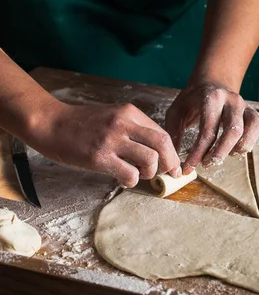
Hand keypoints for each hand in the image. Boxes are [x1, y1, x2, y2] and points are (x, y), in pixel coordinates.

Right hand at [27, 100, 180, 187]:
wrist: (49, 124)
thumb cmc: (82, 125)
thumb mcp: (113, 117)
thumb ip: (135, 130)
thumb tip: (158, 153)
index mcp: (129, 112)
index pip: (162, 134)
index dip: (172, 153)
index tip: (173, 166)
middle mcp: (123, 123)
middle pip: (163, 144)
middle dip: (170, 163)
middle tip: (165, 174)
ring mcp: (111, 140)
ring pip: (150, 159)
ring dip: (150, 172)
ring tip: (138, 174)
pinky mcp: (99, 157)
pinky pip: (130, 174)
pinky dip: (132, 181)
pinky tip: (123, 179)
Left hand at [165, 81, 258, 174]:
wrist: (211, 81)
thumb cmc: (192, 100)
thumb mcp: (176, 112)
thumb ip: (174, 134)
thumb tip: (175, 162)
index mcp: (212, 98)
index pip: (208, 131)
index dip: (198, 153)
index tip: (188, 167)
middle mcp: (233, 100)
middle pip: (234, 131)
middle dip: (220, 153)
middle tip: (207, 163)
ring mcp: (246, 105)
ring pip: (255, 126)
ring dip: (243, 146)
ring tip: (230, 154)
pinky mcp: (255, 111)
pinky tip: (254, 139)